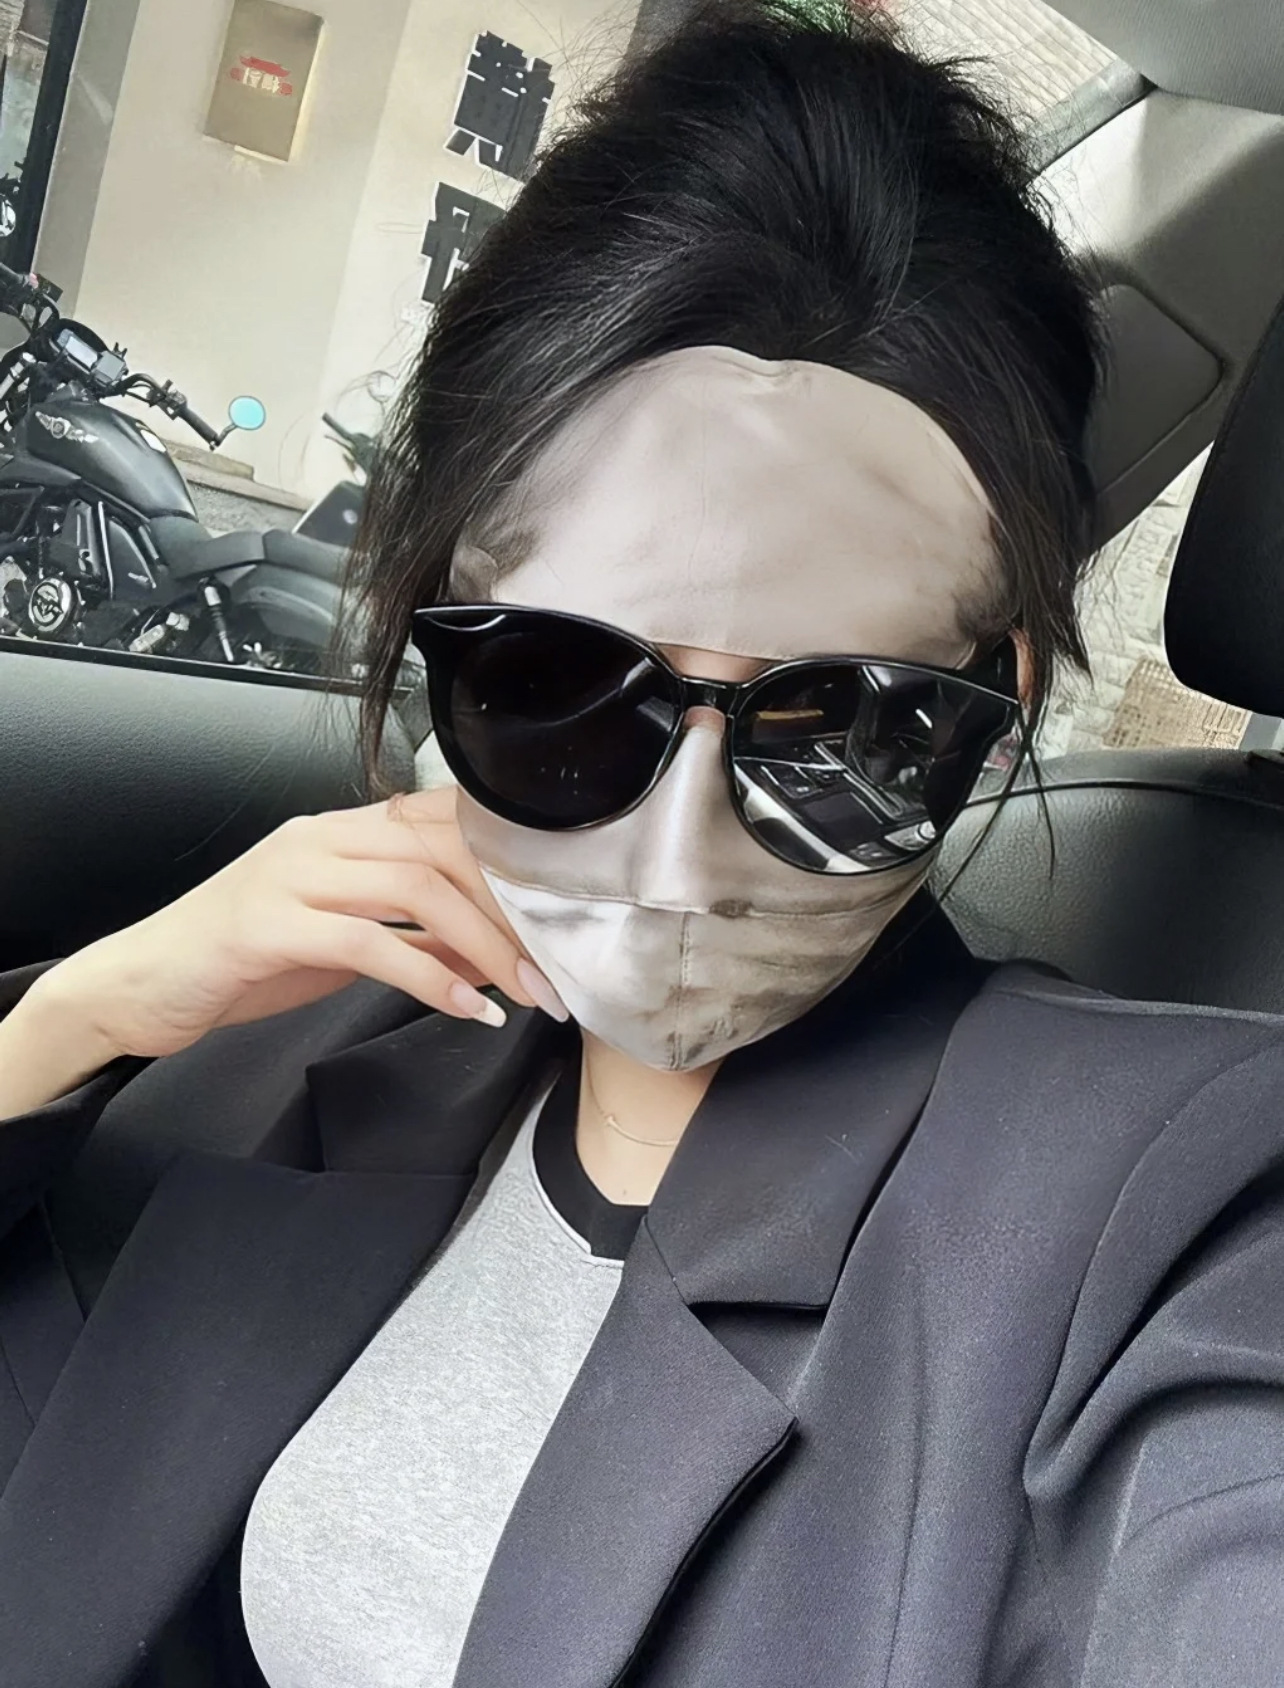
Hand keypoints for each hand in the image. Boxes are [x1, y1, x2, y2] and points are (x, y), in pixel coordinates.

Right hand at [34, 786, 566, 1061]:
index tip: (560, 922)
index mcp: (342, 833)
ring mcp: (291, 875)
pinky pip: (368, 940)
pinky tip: (465, 1009)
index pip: (446, 824)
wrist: (138, 986)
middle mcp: (321, 839)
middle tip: (557, 972)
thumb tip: (494, 950)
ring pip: (416, 887)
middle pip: (444, 850)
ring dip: (486, 945)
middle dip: (512, 913)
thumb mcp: (343, 946)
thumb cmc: (241, 963)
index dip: (512, 868)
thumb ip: (416, 938)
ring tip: (528, 995)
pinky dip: (429, 976)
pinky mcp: (267, 923)